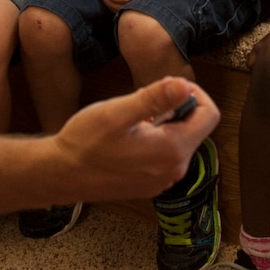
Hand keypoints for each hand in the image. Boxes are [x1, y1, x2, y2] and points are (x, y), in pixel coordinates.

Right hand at [50, 77, 220, 199]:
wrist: (60, 175)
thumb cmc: (85, 143)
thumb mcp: (117, 113)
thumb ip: (154, 99)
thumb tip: (185, 84)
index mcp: (173, 150)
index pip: (209, 115)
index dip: (195, 93)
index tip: (168, 86)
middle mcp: (174, 169)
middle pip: (196, 128)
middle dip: (177, 108)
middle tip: (144, 100)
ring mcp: (163, 180)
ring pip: (180, 141)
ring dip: (165, 123)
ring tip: (133, 118)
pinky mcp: (150, 184)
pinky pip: (165, 156)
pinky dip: (156, 140)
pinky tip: (128, 137)